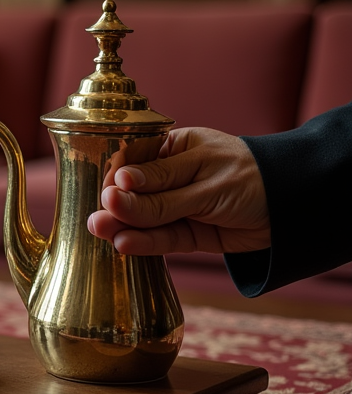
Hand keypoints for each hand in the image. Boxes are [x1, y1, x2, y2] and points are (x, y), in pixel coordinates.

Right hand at [87, 128, 270, 254]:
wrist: (297, 209)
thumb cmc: (253, 179)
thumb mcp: (205, 181)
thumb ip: (161, 194)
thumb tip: (116, 189)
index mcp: (173, 149)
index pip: (134, 164)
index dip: (116, 180)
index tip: (103, 193)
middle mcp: (171, 178)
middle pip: (135, 194)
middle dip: (116, 207)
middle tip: (96, 218)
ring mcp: (180, 207)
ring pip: (145, 219)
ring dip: (123, 226)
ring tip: (101, 232)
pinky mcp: (189, 234)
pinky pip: (162, 238)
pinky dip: (144, 242)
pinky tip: (124, 244)